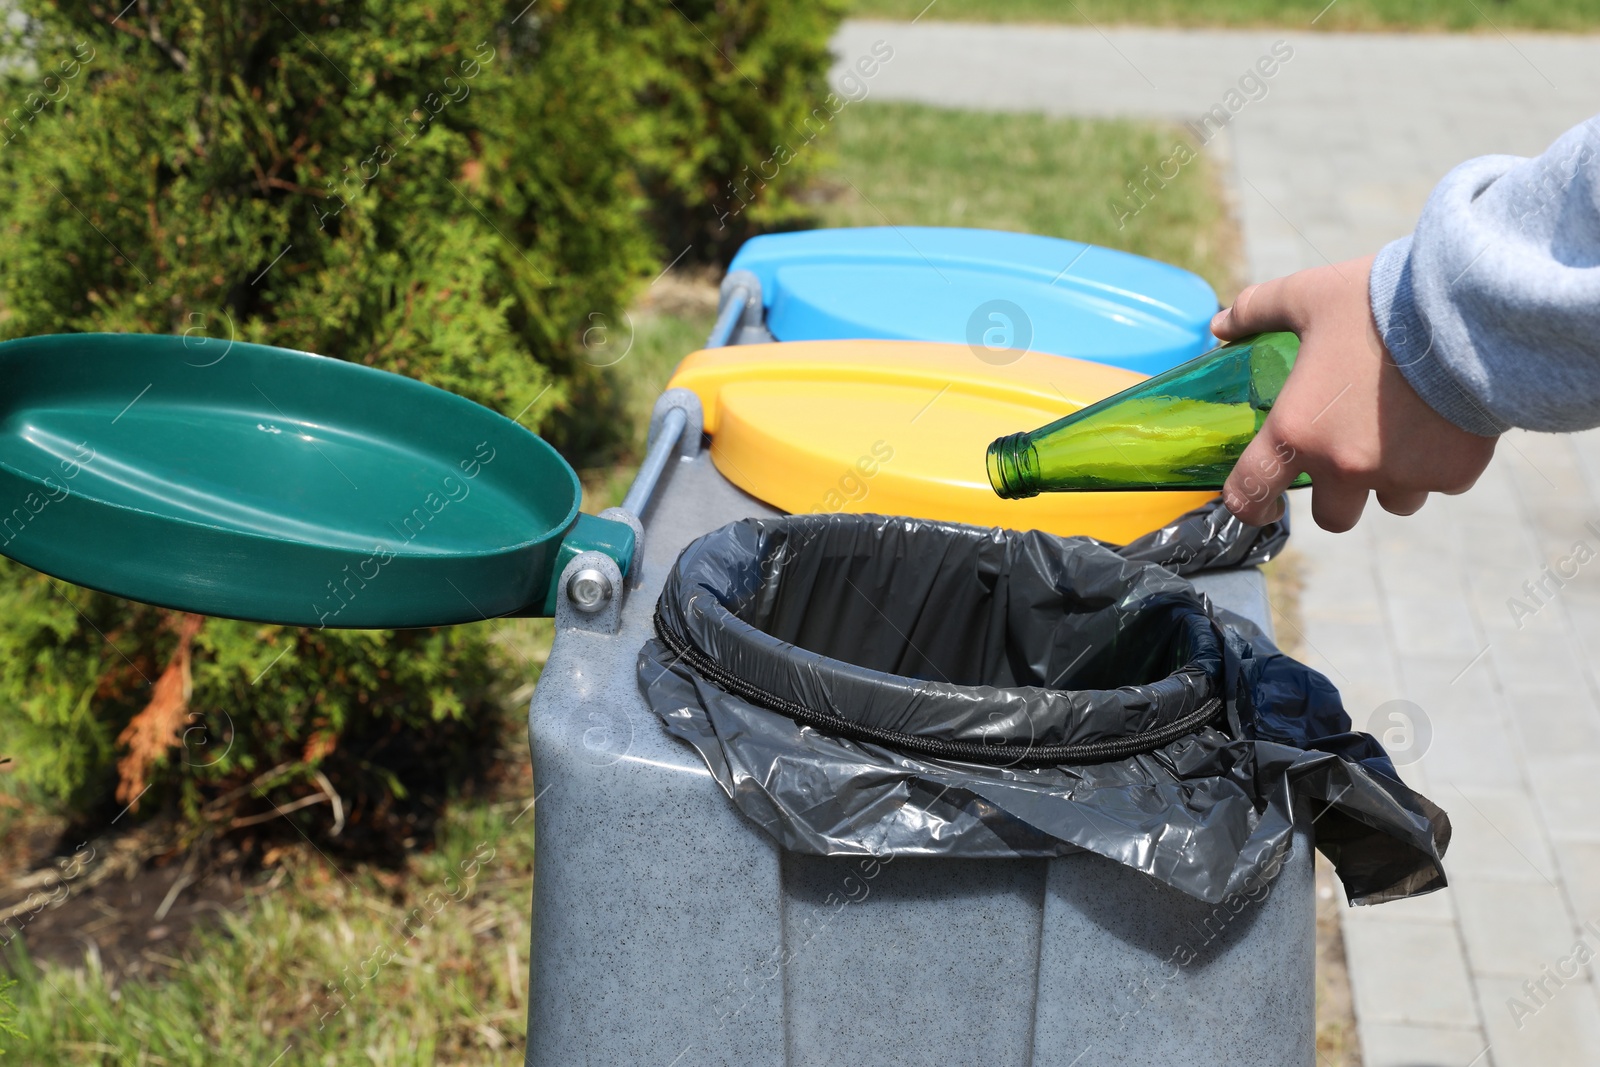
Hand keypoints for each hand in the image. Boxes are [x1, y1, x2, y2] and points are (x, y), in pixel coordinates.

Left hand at [1213, 254, 1497, 531]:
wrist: (1470, 309)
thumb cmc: (1379, 302)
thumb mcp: (1307, 295)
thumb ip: (1256, 310)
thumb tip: (1220, 324)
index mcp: (1297, 431)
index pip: (1251, 494)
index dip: (1249, 505)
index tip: (1260, 503)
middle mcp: (1344, 466)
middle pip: (1333, 517)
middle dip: (1338, 495)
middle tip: (1347, 457)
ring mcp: (1400, 475)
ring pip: (1392, 502)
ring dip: (1391, 480)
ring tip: (1403, 431)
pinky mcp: (1452, 472)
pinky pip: (1440, 482)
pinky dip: (1440, 462)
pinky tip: (1445, 421)